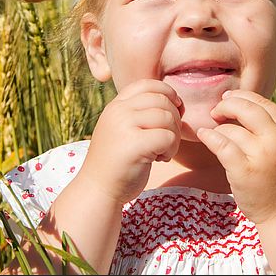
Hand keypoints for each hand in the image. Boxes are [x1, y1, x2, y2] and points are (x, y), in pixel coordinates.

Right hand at [77, 79, 183, 205]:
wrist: (98, 190)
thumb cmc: (118, 162)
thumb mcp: (124, 129)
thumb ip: (141, 113)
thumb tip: (177, 100)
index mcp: (116, 106)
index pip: (148, 85)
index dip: (168, 93)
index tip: (175, 110)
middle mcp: (118, 111)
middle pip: (162, 100)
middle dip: (175, 118)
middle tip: (169, 139)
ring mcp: (124, 126)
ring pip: (167, 117)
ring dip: (174, 136)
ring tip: (163, 151)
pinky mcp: (134, 144)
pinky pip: (168, 136)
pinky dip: (172, 149)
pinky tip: (160, 159)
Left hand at [198, 89, 275, 224]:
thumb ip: (272, 129)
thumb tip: (244, 105)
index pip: (264, 103)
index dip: (243, 96)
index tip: (229, 98)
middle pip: (246, 108)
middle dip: (227, 105)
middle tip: (216, 111)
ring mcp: (260, 155)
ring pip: (231, 128)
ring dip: (218, 128)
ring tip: (215, 134)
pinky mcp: (244, 170)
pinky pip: (221, 144)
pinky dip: (209, 137)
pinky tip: (203, 135)